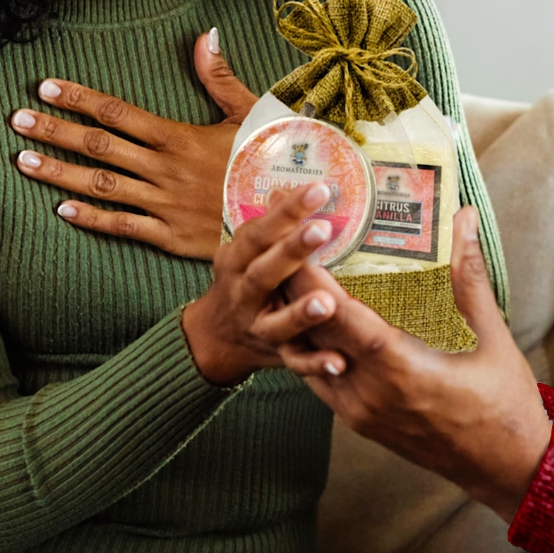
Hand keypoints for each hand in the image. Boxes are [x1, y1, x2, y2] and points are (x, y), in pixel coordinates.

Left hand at [10, 29, 258, 259]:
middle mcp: (165, 169)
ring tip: (23, 161)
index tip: (45, 87)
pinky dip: (91, 218)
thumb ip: (219, 76)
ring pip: (102, 185)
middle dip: (54, 131)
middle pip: (99, 146)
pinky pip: (123, 226)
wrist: (288, 220)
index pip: (117, 112)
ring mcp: (165, 204)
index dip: (79, 99)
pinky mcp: (170, 235)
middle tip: (16, 120)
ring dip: (59, 173)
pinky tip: (61, 209)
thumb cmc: (268, 162)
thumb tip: (205, 34)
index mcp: (180, 136)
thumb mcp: (249, 113)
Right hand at [180, 182, 341, 385]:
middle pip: (264, 273)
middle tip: (322, 229)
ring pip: (277, 323)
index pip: (259, 232)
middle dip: (291, 251)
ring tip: (328, 302)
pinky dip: (315, 364)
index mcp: (237, 261)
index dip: (286, 212)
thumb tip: (285, 188)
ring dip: (300, 314)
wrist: (214, 338)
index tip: (318, 189)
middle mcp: (243, 294)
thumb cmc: (241, 282)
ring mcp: (257, 327)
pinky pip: (295, 363)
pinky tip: (338, 361)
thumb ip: (268, 227)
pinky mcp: (274, 356)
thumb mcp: (246, 252)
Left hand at [277, 207, 552, 523]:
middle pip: (314, 331)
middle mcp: (370, 393)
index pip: (340, 317)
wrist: (508, 473)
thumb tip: (465, 218)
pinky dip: (311, 345)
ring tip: (291, 274)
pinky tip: (313, 318)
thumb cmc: (506, 407)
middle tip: (286, 244)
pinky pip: (319, 377)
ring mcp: (359, 412)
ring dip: (299, 316)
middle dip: (296, 287)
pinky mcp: (359, 422)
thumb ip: (470, 277)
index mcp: (401, 370)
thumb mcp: (494, 338)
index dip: (313, 279)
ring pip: (310, 356)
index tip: (299, 241)